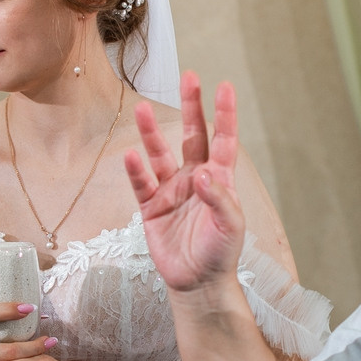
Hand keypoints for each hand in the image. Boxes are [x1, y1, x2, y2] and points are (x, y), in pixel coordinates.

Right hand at [124, 72, 245, 293]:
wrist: (198, 283)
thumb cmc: (220, 253)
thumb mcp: (230, 226)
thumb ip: (219, 199)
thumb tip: (202, 174)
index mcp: (219, 179)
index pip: (224, 140)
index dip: (224, 114)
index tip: (223, 86)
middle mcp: (195, 178)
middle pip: (192, 136)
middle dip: (190, 107)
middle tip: (187, 78)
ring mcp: (171, 190)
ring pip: (160, 154)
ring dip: (152, 133)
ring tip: (144, 109)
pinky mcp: (151, 207)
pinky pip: (141, 183)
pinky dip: (135, 170)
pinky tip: (130, 155)